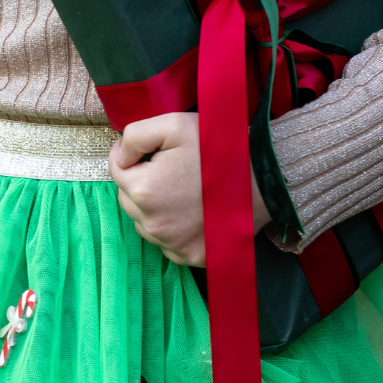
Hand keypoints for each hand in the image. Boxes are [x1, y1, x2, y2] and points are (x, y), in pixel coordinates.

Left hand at [109, 111, 270, 266]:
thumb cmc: (220, 148)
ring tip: (184, 190)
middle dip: (143, 181)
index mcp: (144, 190)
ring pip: (145, 223)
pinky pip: (167, 243)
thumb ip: (134, 136)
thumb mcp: (173, 125)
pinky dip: (173, 229)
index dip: (134, 156)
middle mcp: (153, 225)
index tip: (156, 151)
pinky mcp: (191, 257)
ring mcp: (173, 245)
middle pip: (128, 199)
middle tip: (173, 169)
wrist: (265, 177)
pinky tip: (192, 212)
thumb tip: (119, 156)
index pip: (116, 170)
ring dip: (154, 207)